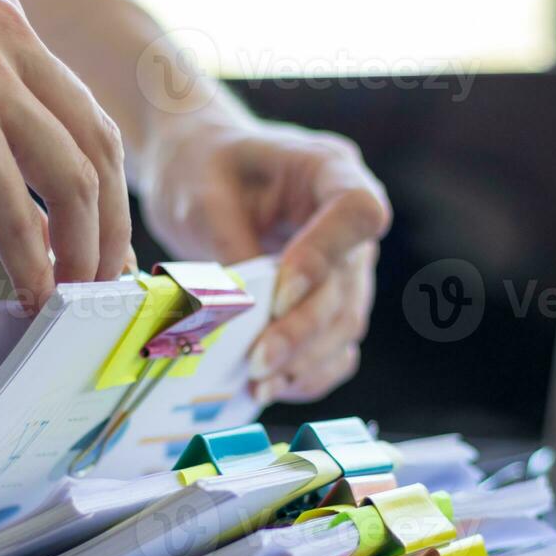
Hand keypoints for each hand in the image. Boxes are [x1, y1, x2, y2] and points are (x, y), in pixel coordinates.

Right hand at [0, 0, 129, 309]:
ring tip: (71, 299)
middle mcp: (8, 35)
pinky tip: (27, 296)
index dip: (106, 189)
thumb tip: (27, 232)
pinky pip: (19, 212)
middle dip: (108, 226)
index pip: (84, 114)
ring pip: (75, 181)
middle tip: (102, 284)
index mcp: (3, 19)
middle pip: (98, 146)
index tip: (102, 244)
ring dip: (81, 253)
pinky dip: (32, 263)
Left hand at [139, 111, 390, 404]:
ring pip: (346, 323)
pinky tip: (272, 388)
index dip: (326, 257)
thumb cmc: (201, 168)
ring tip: (259, 384)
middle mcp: (352, 224)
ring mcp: (347, 267)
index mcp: (331, 170)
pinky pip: (336, 346)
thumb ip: (231, 250)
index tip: (279, 291)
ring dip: (306, 360)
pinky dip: (309, 372)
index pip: (359, 212)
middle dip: (303, 329)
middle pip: (348, 284)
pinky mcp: (330, 303)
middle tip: (257, 363)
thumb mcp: (203, 198)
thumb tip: (245, 319)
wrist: (197, 174)